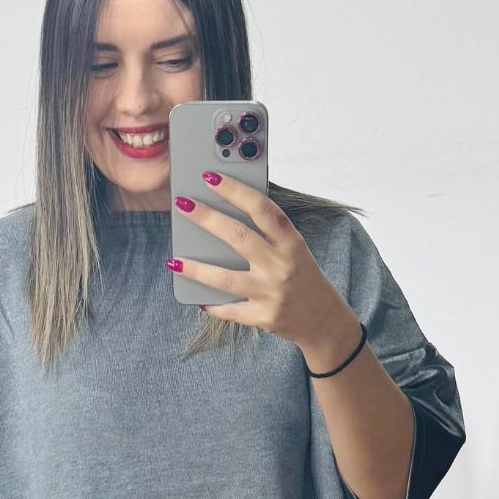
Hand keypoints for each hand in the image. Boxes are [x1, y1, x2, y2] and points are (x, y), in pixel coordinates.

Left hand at [169, 172, 362, 367]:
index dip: (235, 191)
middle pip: (238, 237)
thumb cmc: (302, 277)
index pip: (261, 208)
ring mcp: (270, 293)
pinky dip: (212, 304)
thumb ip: (267, 234)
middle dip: (207, 218)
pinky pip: (229, 310)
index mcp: (290, 241)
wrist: (324, 321)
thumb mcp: (293, 249)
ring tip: (174, 261)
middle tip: (183, 204)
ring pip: (226, 279)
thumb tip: (224, 214)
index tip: (210, 177)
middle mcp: (280, 265)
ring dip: (196, 269)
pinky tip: (197, 297)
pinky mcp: (262, 318)